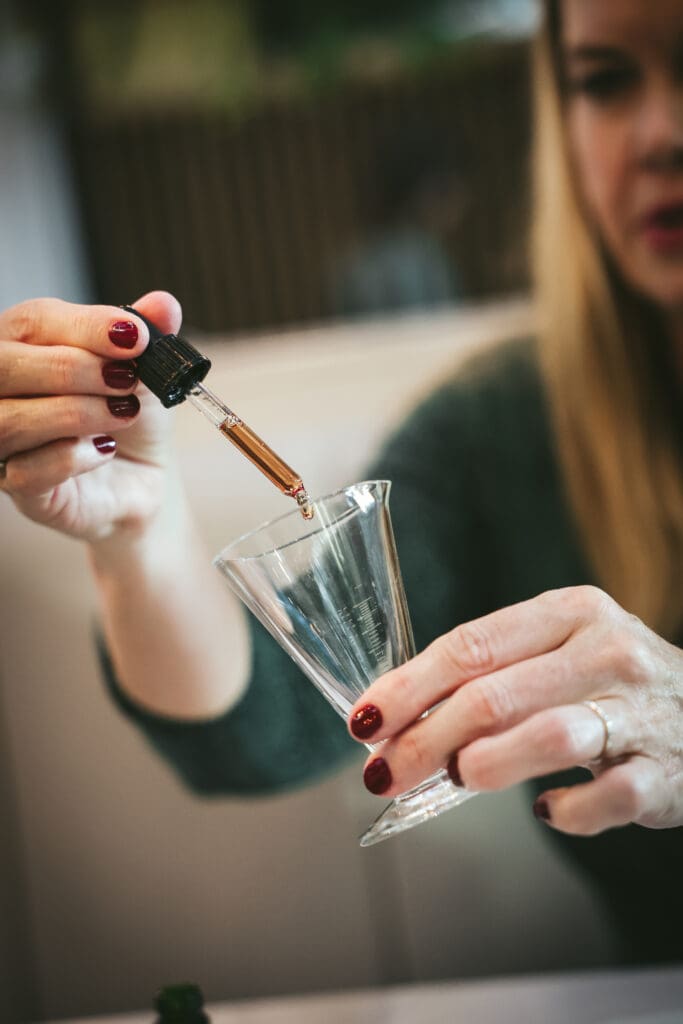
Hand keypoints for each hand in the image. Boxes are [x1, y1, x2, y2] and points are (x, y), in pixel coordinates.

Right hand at [0, 291, 180, 541]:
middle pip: (4, 366)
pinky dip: (72, 457)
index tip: (136, 336)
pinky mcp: (19, 487)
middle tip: (127, 380)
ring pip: (9, 420)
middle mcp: (1, 389)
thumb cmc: (130, 416)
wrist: (143, 478)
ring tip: (124, 412)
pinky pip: (27, 471)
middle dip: (73, 369)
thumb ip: (149, 333)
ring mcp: (3, 441)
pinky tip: (106, 449)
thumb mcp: (144, 369)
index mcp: (24, 345)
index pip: (32, 320)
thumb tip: (164, 305)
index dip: (84, 325)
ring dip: (76, 413)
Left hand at [347, 586, 682, 834]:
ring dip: (488, 763)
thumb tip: (395, 722)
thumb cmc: (609, 683)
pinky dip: (568, 810)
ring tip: (456, 778)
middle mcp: (607, 652)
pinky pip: (609, 797)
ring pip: (552, 735)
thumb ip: (488, 676)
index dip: (409, 687)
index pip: (471, 645)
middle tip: (384, 773)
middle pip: (496, 694)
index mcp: (569, 612)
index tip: (365, 719)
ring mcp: (639, 711)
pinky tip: (546, 810)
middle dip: (426, 738)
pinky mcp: (665, 771)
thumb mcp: (556, 654)